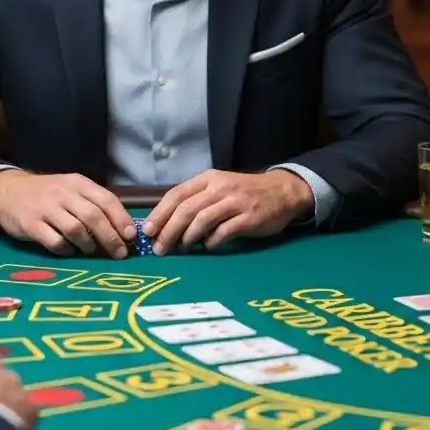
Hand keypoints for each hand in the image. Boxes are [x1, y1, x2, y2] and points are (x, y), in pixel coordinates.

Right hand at [0, 170, 133, 256]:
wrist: (8, 190)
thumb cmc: (48, 193)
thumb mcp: (71, 188)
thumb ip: (93, 203)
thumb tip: (122, 228)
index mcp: (78, 183)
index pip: (106, 200)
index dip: (121, 219)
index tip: (131, 236)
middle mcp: (63, 193)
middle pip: (93, 216)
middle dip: (110, 237)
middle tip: (120, 253)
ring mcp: (46, 209)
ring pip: (75, 229)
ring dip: (89, 245)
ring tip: (93, 252)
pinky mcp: (31, 225)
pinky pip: (55, 242)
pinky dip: (66, 250)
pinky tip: (70, 251)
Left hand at [143, 169, 312, 253]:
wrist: (282, 191)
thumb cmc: (244, 192)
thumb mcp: (219, 188)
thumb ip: (196, 201)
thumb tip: (167, 224)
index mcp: (208, 179)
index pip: (176, 194)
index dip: (159, 213)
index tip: (147, 231)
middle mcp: (220, 188)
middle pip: (186, 209)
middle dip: (168, 231)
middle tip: (159, 249)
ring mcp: (235, 202)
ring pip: (202, 220)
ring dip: (186, 238)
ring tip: (179, 249)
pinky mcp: (249, 218)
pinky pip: (223, 232)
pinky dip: (211, 242)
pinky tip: (207, 247)